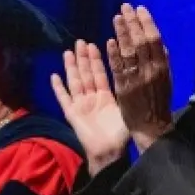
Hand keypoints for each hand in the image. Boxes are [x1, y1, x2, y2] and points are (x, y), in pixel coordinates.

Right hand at [51, 39, 129, 175]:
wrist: (110, 152)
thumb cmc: (121, 135)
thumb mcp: (127, 109)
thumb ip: (129, 93)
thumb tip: (140, 75)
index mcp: (106, 97)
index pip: (100, 74)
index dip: (96, 60)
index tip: (94, 44)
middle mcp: (92, 99)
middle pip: (86, 74)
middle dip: (83, 58)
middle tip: (80, 41)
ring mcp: (80, 105)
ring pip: (74, 82)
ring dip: (70, 67)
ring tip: (67, 52)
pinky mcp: (72, 114)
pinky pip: (64, 98)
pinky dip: (58, 88)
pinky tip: (54, 76)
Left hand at [107, 4, 172, 151]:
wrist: (152, 127)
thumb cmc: (158, 102)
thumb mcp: (166, 80)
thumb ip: (162, 61)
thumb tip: (159, 43)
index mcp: (163, 67)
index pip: (154, 39)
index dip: (146, 23)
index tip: (139, 9)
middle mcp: (151, 70)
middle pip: (141, 41)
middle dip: (132, 22)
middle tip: (124, 7)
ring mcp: (137, 79)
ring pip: (129, 52)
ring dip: (122, 33)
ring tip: (116, 17)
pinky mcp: (124, 88)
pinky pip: (118, 68)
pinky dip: (114, 54)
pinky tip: (109, 41)